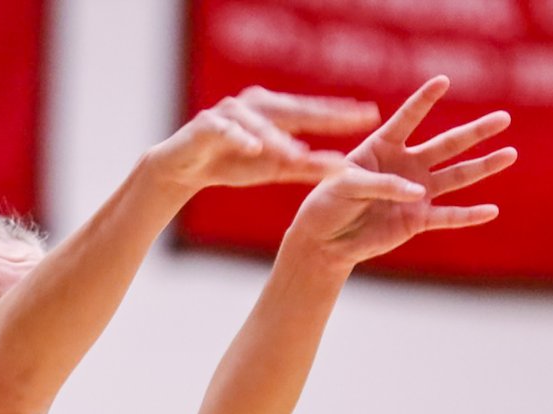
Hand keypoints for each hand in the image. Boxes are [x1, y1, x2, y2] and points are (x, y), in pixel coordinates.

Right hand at [151, 88, 422, 198]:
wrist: (182, 167)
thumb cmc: (231, 164)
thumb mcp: (272, 168)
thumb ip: (303, 166)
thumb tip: (341, 169)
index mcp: (274, 113)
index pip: (312, 111)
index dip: (339, 113)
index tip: (370, 115)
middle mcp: (255, 106)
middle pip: (293, 109)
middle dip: (322, 114)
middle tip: (349, 119)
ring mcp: (231, 113)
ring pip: (260, 123)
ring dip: (279, 137)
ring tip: (298, 152)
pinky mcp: (206, 125)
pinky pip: (226, 130)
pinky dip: (240, 137)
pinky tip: (254, 147)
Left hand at [286, 78, 517, 268]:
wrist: (325, 240)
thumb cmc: (329, 204)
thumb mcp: (346, 186)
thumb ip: (382, 184)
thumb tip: (419, 193)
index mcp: (383, 146)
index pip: (408, 118)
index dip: (424, 100)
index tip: (443, 81)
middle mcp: (406, 165)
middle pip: (447, 145)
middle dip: (475, 132)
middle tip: (503, 118)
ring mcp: (416, 192)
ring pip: (456, 177)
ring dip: (483, 167)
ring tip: (510, 154)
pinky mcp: (417, 220)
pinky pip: (447, 217)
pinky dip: (468, 216)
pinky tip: (491, 210)